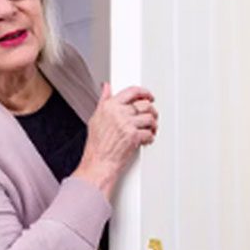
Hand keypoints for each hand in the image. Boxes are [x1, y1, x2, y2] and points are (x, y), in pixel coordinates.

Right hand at [73, 82, 158, 200]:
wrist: (99, 162)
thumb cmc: (96, 144)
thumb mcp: (96, 117)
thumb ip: (103, 100)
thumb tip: (106, 88)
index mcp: (109, 106)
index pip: (132, 91)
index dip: (144, 92)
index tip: (148, 95)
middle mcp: (119, 113)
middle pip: (144, 104)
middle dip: (151, 110)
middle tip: (152, 115)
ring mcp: (127, 124)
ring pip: (150, 118)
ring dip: (153, 124)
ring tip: (150, 128)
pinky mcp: (134, 136)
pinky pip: (149, 133)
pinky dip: (150, 137)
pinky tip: (146, 138)